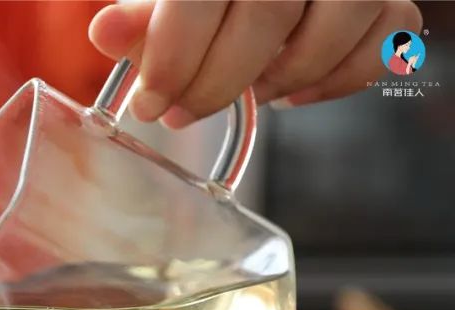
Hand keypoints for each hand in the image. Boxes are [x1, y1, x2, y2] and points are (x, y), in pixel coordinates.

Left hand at [88, 0, 422, 126]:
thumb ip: (142, 17)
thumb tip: (105, 33)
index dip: (174, 56)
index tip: (149, 104)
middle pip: (269, 13)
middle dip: (217, 82)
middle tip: (181, 114)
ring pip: (338, 23)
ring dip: (284, 77)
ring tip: (247, 95)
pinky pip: (387, 36)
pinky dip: (339, 79)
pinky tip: (294, 93)